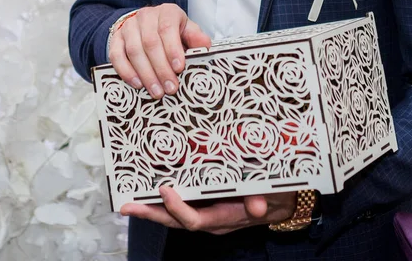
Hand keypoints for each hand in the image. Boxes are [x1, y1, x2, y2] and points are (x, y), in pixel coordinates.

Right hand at [109, 4, 210, 97]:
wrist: (147, 25)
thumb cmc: (171, 31)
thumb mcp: (187, 30)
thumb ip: (196, 38)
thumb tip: (205, 46)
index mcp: (167, 12)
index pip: (168, 29)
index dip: (173, 49)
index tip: (179, 68)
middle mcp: (146, 16)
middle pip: (151, 43)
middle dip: (161, 68)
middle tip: (170, 87)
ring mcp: (129, 27)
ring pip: (134, 51)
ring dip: (146, 74)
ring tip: (156, 91)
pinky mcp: (116, 39)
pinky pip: (117, 55)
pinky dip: (126, 72)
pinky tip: (137, 84)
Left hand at [120, 187, 296, 234]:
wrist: (282, 204)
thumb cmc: (275, 197)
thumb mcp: (273, 196)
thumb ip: (262, 200)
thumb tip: (255, 207)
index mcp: (226, 218)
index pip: (195, 220)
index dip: (177, 208)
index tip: (165, 190)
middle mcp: (213, 220)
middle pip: (176, 222)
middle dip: (151, 214)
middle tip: (128, 206)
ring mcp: (209, 215)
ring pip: (175, 217)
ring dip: (153, 210)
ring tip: (131, 202)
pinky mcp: (208, 207)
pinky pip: (183, 209)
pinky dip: (166, 204)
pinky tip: (152, 195)